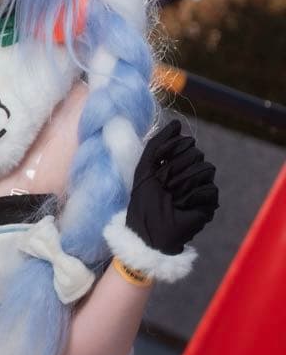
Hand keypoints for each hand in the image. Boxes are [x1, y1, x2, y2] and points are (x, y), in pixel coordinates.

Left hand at [126, 119, 218, 254]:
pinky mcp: (209, 204)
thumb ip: (158, 143)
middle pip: (197, 154)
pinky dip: (193, 196)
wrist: (148, 231)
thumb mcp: (145, 168)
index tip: (157, 169)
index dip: (172, 152)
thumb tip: (177, 123)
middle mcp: (191, 173)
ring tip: (172, 196)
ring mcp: (201, 188)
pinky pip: (210, 188)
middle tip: (164, 186)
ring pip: (207, 168)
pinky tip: (182, 205)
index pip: (186, 143)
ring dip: (183, 182)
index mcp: (176, 163)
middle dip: (176, 169)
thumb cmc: (143, 201)